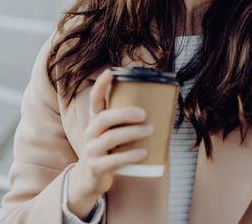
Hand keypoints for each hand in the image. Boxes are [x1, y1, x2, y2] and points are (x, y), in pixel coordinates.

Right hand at [66, 69, 153, 218]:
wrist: (90, 179)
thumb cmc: (109, 151)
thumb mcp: (112, 134)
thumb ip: (126, 122)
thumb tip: (161, 108)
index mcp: (95, 122)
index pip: (95, 100)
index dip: (101, 85)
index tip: (110, 72)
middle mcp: (90, 133)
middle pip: (104, 118)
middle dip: (124, 113)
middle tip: (144, 113)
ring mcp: (91, 151)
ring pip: (110, 138)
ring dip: (132, 133)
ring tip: (150, 130)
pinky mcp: (96, 168)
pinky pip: (113, 161)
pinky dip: (129, 156)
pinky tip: (143, 153)